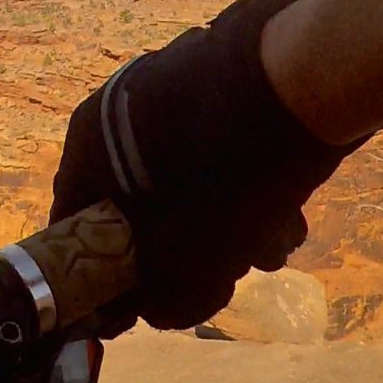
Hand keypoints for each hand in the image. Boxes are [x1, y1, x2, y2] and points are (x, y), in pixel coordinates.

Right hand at [49, 0, 365, 332]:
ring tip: (276, 241)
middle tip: (228, 275)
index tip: (145, 304)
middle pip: (142, 207)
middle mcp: (121, 108)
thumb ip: (163, 300)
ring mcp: (173, 87)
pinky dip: (249, 185)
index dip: (105, 275)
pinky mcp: (224, 82)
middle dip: (189, 253)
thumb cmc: (230, 173)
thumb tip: (154, 309)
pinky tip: (292, 206)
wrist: (307, 73)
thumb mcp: (192, 264)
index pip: (74, 224)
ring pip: (191, 184)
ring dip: (230, 226)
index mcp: (89, 142)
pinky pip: (223, 151)